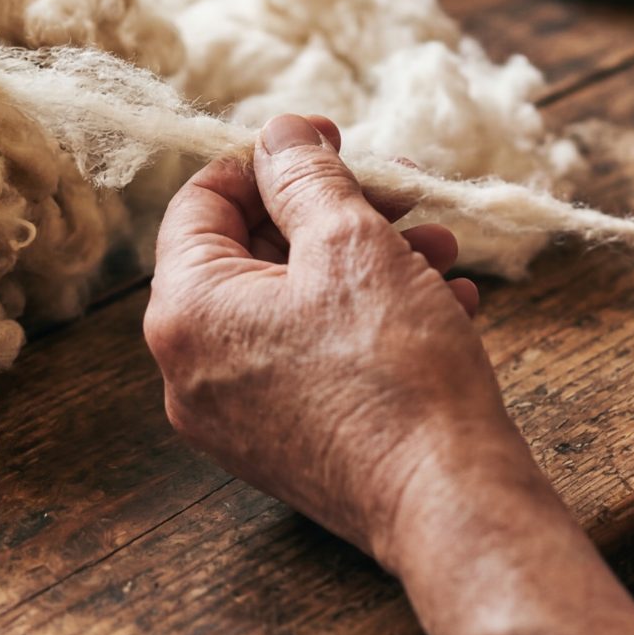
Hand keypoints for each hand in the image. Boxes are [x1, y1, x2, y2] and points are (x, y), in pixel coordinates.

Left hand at [144, 114, 510, 560]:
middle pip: (253, 253)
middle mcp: (191, 370)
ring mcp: (236, 416)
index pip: (202, 202)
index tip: (328, 138)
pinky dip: (369, 320)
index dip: (269, 158)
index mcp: (185, 312)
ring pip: (294, 305)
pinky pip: (312, 357)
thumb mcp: (351, 242)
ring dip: (369, 262)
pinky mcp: (284, 445)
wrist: (448, 500)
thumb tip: (278, 135)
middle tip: (401, 192)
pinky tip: (444, 301)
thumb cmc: (395, 370)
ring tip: (440, 247)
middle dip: (336, 212)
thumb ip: (305, 175)